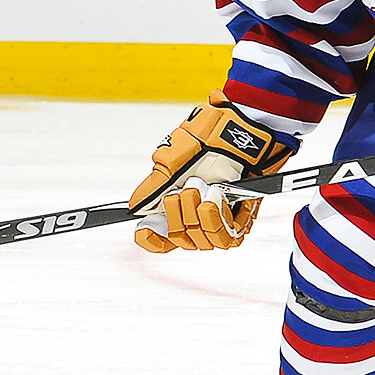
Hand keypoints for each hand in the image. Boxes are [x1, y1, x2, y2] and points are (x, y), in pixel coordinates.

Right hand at [129, 90, 293, 252]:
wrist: (239, 133)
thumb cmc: (207, 141)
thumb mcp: (171, 161)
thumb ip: (153, 188)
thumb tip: (135, 208)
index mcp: (176, 205)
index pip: (160, 238)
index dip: (151, 239)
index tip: (145, 229)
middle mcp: (196, 216)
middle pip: (178, 238)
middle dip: (178, 213)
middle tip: (186, 188)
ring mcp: (218, 220)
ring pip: (200, 241)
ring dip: (197, 214)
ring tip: (204, 189)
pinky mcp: (240, 221)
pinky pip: (225, 239)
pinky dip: (216, 220)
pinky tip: (214, 199)